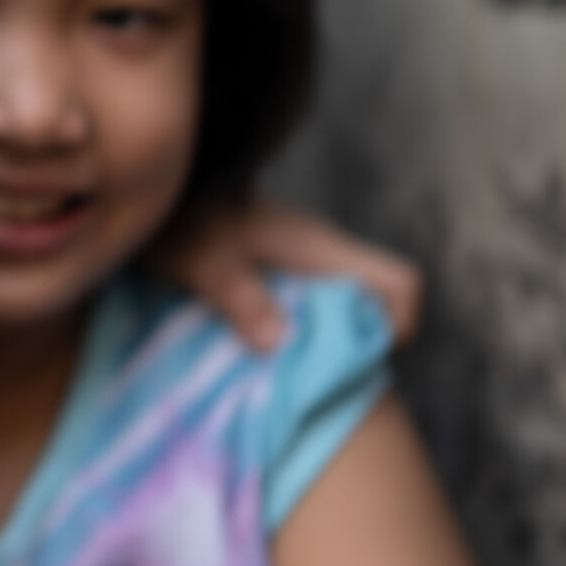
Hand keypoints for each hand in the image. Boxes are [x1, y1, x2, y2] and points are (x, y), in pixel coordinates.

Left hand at [147, 198, 422, 352]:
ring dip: (328, 336)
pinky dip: (302, 325)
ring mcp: (305, 254)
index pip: (400, 280)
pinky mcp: (283, 261)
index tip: (361, 356)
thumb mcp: (205, 264)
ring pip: (346, 300)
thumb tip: (280, 341)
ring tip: (292, 366)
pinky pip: (313, 298)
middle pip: (379, 299)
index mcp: (321, 248)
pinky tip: (268, 347)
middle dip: (361, 341)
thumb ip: (241, 299)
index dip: (399, 323)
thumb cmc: (183, 222)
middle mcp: (324, 250)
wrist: (165, 191)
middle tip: (320, 373)